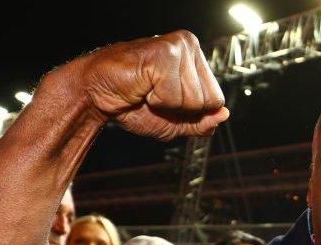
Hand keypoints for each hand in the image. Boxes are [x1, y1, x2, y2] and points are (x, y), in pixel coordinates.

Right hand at [60, 30, 228, 140]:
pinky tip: (142, 85)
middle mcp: (189, 46)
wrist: (96, 96)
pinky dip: (156, 100)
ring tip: (148, 89)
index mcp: (195, 58)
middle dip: (181, 109)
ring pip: (193, 100)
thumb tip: (224, 115)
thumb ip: (201, 122)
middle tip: (155, 96)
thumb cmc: (133, 103)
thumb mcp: (174, 121)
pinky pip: (174, 97)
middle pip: (209, 101)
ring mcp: (177, 47)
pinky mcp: (163, 54)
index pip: (217, 100)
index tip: (167, 101)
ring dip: (167, 104)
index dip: (192, 112)